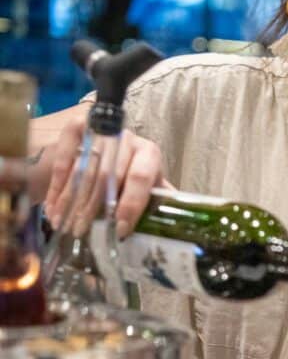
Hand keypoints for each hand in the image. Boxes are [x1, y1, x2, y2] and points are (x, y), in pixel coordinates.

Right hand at [44, 112, 167, 236]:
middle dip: (92, 208)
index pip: (139, 178)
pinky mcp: (77, 127)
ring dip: (69, 201)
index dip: (130, 204)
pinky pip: (64, 158)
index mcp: (148, 153)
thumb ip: (157, 203)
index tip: (119, 229)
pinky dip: (56, 186)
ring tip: (61, 223)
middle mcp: (126, 138)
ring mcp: (101, 131)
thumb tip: (165, 224)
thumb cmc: (132, 175)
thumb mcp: (149, 187)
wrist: (109, 149)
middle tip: (81, 230)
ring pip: (83, 170)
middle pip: (107, 175)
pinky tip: (51, 207)